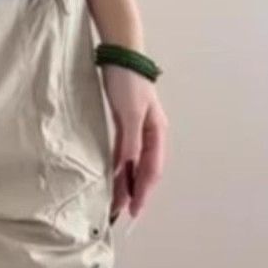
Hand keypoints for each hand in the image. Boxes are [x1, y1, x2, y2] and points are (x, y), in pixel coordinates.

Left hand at [99, 64, 167, 227]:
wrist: (119, 54)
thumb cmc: (128, 82)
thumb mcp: (130, 114)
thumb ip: (130, 142)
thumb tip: (127, 169)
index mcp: (157, 132)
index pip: (151, 169)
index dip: (143, 191)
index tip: (134, 211)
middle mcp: (150, 133)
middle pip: (144, 169)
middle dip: (134, 191)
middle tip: (121, 213)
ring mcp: (137, 128)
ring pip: (132, 162)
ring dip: (125, 181)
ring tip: (115, 200)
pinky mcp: (124, 121)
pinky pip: (123, 151)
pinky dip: (117, 166)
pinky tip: (110, 176)